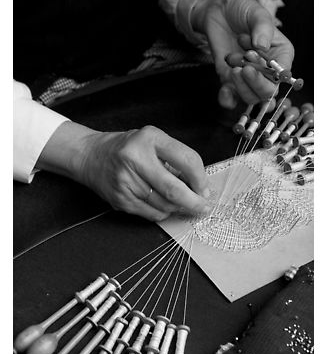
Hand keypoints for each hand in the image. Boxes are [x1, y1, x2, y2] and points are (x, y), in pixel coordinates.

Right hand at [37, 121, 209, 221]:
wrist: (91, 156)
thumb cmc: (128, 149)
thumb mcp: (153, 141)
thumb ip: (175, 159)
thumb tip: (199, 187)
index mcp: (149, 140)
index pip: (186, 160)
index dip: (201, 179)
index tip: (205, 189)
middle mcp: (135, 160)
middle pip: (174, 189)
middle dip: (194, 203)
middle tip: (204, 208)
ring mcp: (126, 182)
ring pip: (165, 205)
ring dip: (178, 207)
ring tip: (179, 201)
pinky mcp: (121, 200)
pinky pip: (152, 214)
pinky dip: (163, 212)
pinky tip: (162, 204)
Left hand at [191, 0, 293, 107]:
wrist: (219, 13)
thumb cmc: (243, 12)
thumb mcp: (256, 13)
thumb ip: (262, 27)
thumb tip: (262, 46)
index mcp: (281, 55)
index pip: (283, 75)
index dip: (272, 74)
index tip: (258, 59)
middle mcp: (266, 71)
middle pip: (268, 92)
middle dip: (256, 82)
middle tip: (244, 67)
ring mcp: (248, 79)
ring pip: (251, 98)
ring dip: (241, 86)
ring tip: (232, 63)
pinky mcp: (230, 82)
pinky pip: (231, 99)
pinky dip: (228, 99)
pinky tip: (224, 90)